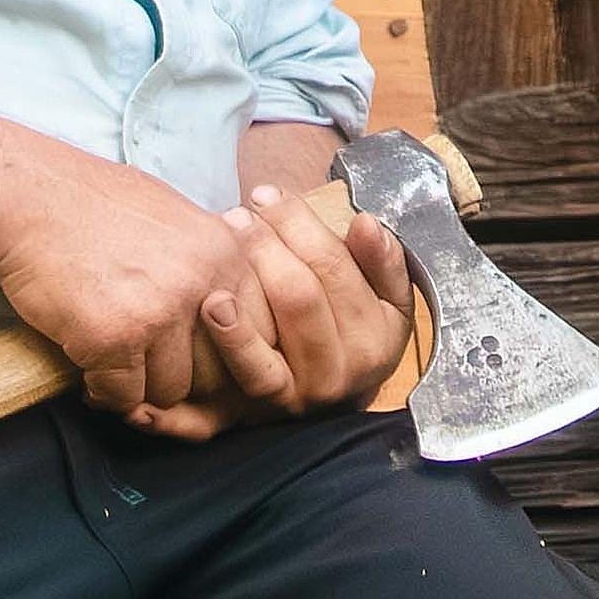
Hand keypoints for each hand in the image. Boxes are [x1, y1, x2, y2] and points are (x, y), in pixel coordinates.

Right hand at [0, 166, 319, 435]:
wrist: (25, 198)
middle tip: (154, 372)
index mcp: (227, 253)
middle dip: (187, 377)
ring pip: (174, 391)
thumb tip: (236, 316)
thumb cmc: (93, 205)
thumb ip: (213, 265)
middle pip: (221, 370)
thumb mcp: (178, 218)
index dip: (232, 357)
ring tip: (118, 367)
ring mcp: (160, 313)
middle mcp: (203, 285)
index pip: (261, 334)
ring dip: (144, 387)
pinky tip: (91, 373)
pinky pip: (125, 397)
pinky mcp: (114, 339)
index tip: (204, 363)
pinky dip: (105, 393)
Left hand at [241, 172, 417, 417]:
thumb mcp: (384, 300)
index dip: (299, 224)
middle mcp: (348, 365)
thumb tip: (366, 224)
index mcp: (380, 333)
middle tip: (238, 215)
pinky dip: (233, 335)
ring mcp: (309, 388)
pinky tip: (213, 302)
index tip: (269, 195)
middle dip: (267, 242)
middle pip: (303, 290)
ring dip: (250, 270)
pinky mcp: (272, 402)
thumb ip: (382, 262)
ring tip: (223, 240)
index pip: (335, 265)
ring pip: (280, 321)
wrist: (332, 402)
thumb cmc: (350, 334)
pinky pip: (253, 368)